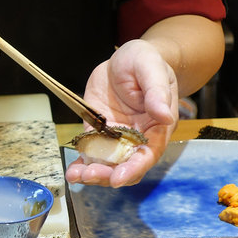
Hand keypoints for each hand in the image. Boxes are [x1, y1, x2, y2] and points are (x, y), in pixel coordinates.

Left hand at [65, 39, 178, 186]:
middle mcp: (137, 137)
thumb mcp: (152, 69)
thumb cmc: (147, 62)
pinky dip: (82, 162)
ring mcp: (116, 136)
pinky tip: (72, 170)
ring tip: (75, 175)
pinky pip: (90, 150)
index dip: (133, 168)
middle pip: (124, 165)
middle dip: (107, 174)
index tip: (117, 178)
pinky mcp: (98, 130)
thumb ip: (157, 92)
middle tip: (89, 175)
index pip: (147, 155)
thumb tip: (164, 116)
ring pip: (106, 163)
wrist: (126, 58)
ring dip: (91, 172)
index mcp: (156, 127)